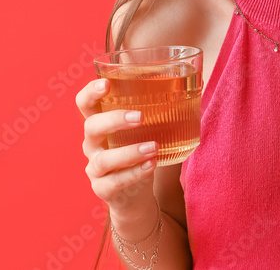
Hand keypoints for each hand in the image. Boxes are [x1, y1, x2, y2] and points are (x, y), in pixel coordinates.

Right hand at [76, 78, 157, 221]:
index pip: (85, 103)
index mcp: (99, 123)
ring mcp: (95, 168)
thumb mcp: (144, 131)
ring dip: (129, 152)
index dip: (91, 92)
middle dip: (114, 120)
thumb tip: (194, 84)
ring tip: (154, 147)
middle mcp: (92, 144)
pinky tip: (151, 165)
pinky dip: (134, 173)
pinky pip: (114, 182)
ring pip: (104, 159)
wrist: (135, 196)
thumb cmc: (140, 153)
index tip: (107, 83)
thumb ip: (158, 110)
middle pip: (91, 127)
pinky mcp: (103, 188)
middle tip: (140, 117)